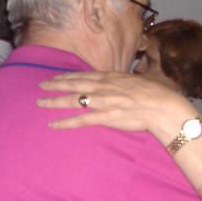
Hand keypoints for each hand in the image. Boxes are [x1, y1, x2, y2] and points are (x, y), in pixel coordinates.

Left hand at [38, 71, 194, 136]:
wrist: (161, 105)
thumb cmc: (153, 93)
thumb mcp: (134, 80)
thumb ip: (120, 82)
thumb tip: (115, 82)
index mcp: (110, 77)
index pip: (83, 76)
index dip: (67, 77)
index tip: (55, 77)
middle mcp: (102, 87)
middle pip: (73, 85)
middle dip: (55, 85)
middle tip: (40, 85)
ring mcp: (102, 102)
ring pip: (73, 101)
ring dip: (55, 102)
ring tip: (40, 103)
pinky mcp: (105, 117)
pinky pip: (80, 120)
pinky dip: (65, 122)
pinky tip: (53, 125)